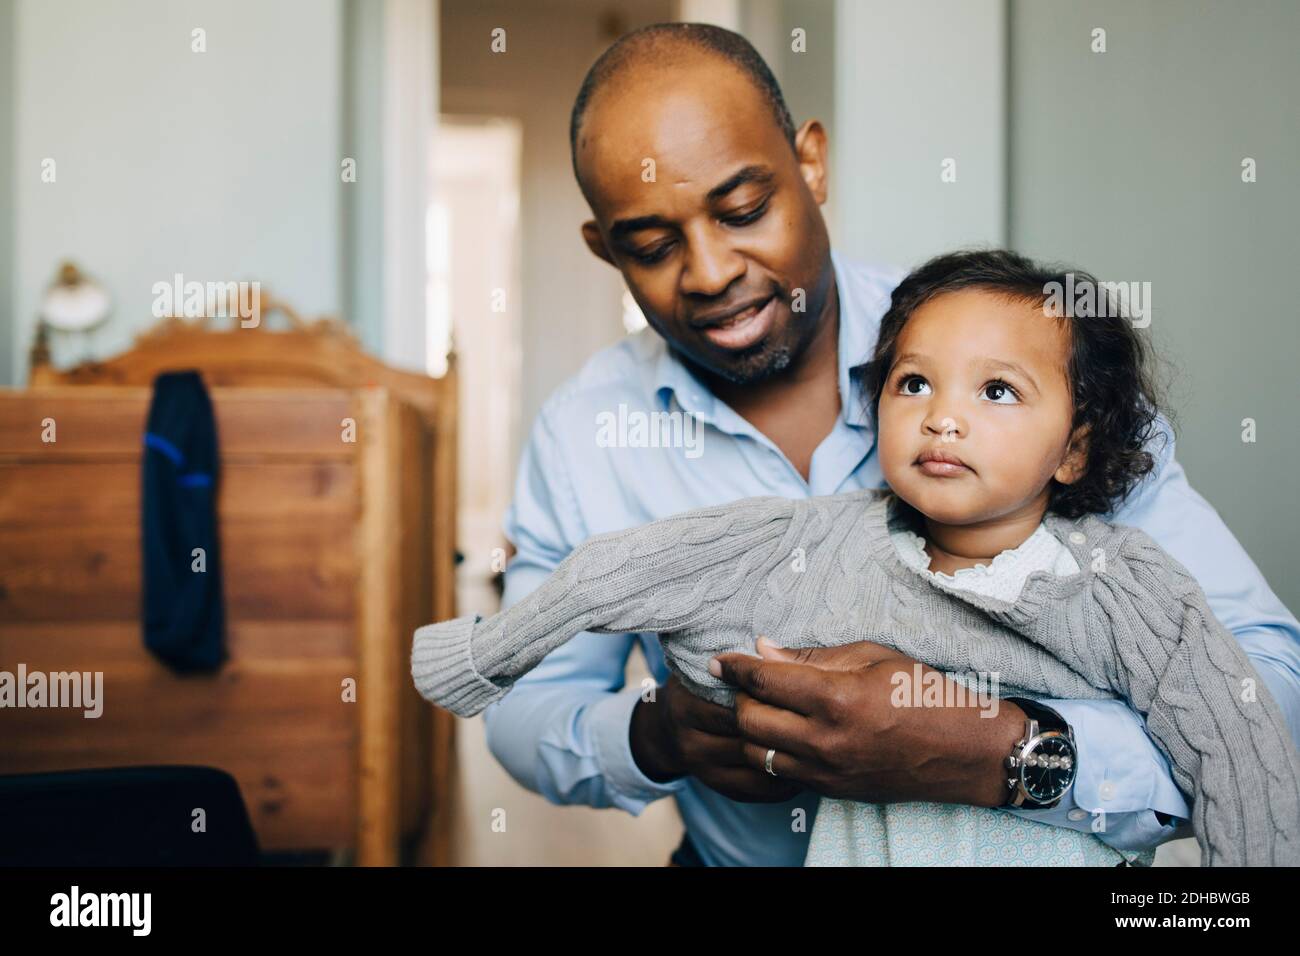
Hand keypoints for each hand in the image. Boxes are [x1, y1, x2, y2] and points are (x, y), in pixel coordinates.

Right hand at [630, 672, 802, 802]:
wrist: (663, 731)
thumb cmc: (696, 688)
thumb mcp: (706, 668)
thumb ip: (736, 662)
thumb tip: (767, 645)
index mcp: (687, 705)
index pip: (735, 703)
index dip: (769, 695)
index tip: (800, 688)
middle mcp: (690, 740)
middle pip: (747, 734)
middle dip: (783, 726)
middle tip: (817, 718)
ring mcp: (702, 768)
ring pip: (755, 763)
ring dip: (787, 755)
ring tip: (815, 744)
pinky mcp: (717, 786)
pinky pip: (756, 788)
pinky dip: (782, 779)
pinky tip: (803, 768)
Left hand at [709, 638, 1025, 806]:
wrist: (967, 752)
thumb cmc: (925, 693)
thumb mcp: (873, 656)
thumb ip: (812, 657)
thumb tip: (763, 649)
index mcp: (836, 697)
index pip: (763, 680)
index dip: (734, 666)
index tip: (718, 659)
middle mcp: (826, 739)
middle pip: (749, 720)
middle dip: (739, 697)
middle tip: (747, 681)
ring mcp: (828, 771)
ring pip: (758, 752)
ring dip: (751, 729)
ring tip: (763, 707)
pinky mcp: (833, 790)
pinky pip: (782, 773)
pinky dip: (772, 752)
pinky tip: (784, 733)